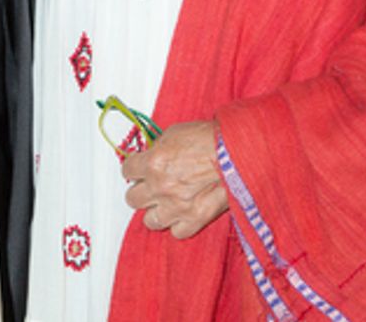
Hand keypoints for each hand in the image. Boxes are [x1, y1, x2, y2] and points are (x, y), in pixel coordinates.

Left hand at [121, 119, 227, 238]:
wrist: (238, 151)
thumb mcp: (175, 132)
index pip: (127, 171)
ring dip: (156, 211)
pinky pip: (176, 232)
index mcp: (153, 163)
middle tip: (151, 186)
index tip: (139, 168)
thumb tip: (150, 155)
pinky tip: (183, 213)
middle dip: (141, 191)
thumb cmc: (211, 138)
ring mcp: (177, 206)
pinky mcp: (196, 219)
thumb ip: (157, 148)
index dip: (133, 168)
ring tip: (166, 203)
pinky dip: (179, 224)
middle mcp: (161, 187)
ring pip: (150, 221)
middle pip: (132, 199)